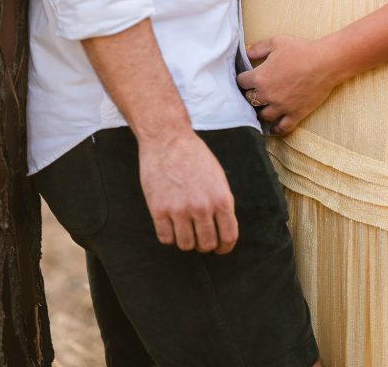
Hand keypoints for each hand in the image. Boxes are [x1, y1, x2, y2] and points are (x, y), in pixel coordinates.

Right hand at [138, 131, 237, 254]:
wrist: (167, 139)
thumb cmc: (194, 155)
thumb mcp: (218, 177)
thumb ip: (221, 203)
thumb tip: (223, 228)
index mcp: (221, 199)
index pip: (228, 237)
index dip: (225, 247)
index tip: (220, 248)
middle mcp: (202, 208)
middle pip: (206, 245)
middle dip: (205, 244)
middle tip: (200, 237)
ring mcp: (179, 210)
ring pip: (186, 245)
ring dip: (186, 240)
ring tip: (184, 228)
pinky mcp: (159, 210)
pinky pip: (166, 238)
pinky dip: (169, 235)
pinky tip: (170, 224)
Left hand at [238, 35, 336, 135]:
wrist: (325, 63)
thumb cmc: (300, 50)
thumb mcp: (276, 42)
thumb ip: (257, 48)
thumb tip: (246, 53)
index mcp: (260, 77)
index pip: (241, 82)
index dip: (243, 78)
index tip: (246, 77)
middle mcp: (267, 95)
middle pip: (249, 100)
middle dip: (250, 94)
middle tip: (253, 91)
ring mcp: (281, 107)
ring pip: (262, 116)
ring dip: (260, 112)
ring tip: (260, 109)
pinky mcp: (295, 114)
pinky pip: (282, 127)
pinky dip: (275, 129)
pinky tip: (272, 127)